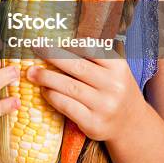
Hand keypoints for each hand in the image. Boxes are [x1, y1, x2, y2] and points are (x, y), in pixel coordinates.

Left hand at [26, 45, 144, 142]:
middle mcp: (114, 85)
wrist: (132, 124)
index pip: (90, 49)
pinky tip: (44, 90)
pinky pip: (67, 106)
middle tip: (35, 49)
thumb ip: (95, 56)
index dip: (68, 44)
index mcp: (118, 66)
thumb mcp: (114, 69)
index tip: (50, 38)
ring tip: (31, 72)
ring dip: (47, 78)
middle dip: (52, 56)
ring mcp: (105, 106)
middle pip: (77, 67)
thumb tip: (61, 40)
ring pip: (69, 87)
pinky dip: (52, 96)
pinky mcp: (94, 124)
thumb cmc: (115, 89)